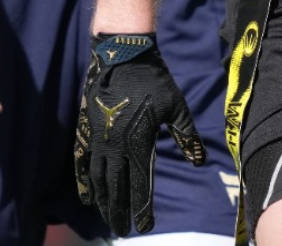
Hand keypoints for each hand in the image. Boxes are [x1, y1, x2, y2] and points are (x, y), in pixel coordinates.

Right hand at [75, 33, 205, 235]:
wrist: (122, 54)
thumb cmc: (154, 79)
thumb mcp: (176, 106)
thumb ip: (186, 135)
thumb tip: (199, 161)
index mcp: (140, 141)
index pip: (140, 185)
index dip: (142, 209)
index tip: (144, 227)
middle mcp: (116, 145)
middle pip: (116, 188)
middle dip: (120, 212)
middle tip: (123, 230)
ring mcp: (98, 138)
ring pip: (98, 179)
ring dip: (103, 201)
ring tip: (109, 218)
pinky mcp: (86, 129)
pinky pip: (82, 162)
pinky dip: (84, 181)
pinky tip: (87, 196)